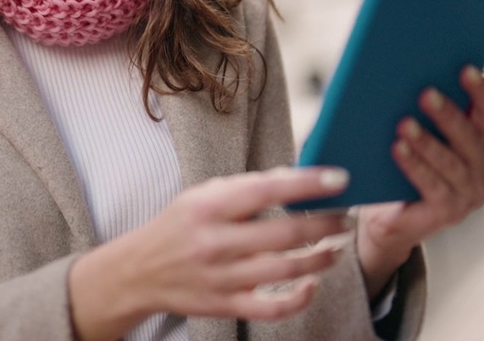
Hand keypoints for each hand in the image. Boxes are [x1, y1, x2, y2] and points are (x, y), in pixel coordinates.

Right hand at [69, 167, 353, 340]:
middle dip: (325, 224)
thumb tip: (295, 177)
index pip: (267, 189)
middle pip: (285, 233)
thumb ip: (245, 187)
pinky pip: (273, 307)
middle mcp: (215, 241)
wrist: (138, 271)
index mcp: (209, 206)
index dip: (307, 184)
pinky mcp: (225, 306)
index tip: (339, 179)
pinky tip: (312, 283)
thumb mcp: (201, 195)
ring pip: (286, 269)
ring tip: (335, 247)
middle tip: (345, 217)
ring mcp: (221, 278)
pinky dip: (301, 297)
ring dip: (320, 258)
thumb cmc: (178, 226)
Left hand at [356, 66, 483, 297]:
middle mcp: (480, 167)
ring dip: (428, 142)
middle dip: (448, 114)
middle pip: (470, 136)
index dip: (481, 90)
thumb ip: (415, 110)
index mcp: (476, 141)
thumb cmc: (396, 169)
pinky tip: (397, 150)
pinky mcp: (449, 212)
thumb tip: (396, 72)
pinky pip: (433, 186)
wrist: (385, 217)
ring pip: (452, 162)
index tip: (464, 69)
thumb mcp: (410, 135)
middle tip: (426, 93)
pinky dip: (415, 166)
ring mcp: (468, 193)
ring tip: (405, 124)